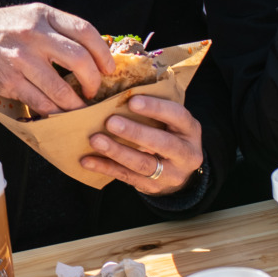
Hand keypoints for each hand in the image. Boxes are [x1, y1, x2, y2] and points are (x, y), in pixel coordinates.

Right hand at [0, 4, 113, 115]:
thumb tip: (91, 54)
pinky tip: (56, 112)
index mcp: (43, 15)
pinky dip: (52, 111)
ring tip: (78, 108)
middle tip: (94, 91)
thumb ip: (56, 30)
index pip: (86, 32)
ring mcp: (20, 59)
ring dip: (75, 104)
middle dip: (94, 82)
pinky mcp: (9, 81)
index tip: (109, 69)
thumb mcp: (29, 16)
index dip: (104, 54)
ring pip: (61, 88)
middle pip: (80, 60)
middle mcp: (34, 34)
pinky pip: (40, 101)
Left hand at [84, 95, 203, 194]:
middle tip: (111, 122)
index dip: (156, 108)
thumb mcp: (171, 122)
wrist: (179, 172)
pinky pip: (127, 177)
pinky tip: (87, 160)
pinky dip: (105, 167)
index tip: (132, 101)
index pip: (177, 116)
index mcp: (190, 130)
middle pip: (163, 143)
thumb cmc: (168, 134)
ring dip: (117, 152)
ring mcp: (171, 174)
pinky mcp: (153, 187)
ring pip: (143, 164)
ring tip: (95, 140)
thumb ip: (153, 109)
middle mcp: (186, 153)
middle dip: (135, 132)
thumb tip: (118, 89)